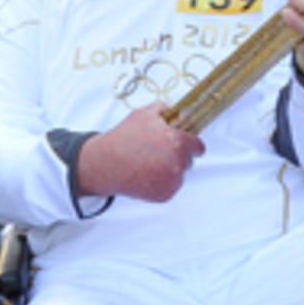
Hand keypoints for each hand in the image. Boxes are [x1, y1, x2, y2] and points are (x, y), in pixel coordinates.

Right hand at [76, 104, 204, 202]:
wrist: (105, 164)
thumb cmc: (123, 138)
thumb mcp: (143, 114)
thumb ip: (165, 110)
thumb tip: (179, 112)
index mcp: (177, 141)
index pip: (198, 146)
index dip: (193, 145)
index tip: (190, 147)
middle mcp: (178, 162)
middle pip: (189, 161)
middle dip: (178, 157)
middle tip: (158, 154)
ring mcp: (172, 180)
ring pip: (180, 175)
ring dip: (170, 170)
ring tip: (149, 164)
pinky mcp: (165, 194)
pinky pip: (171, 187)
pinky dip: (162, 183)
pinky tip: (146, 175)